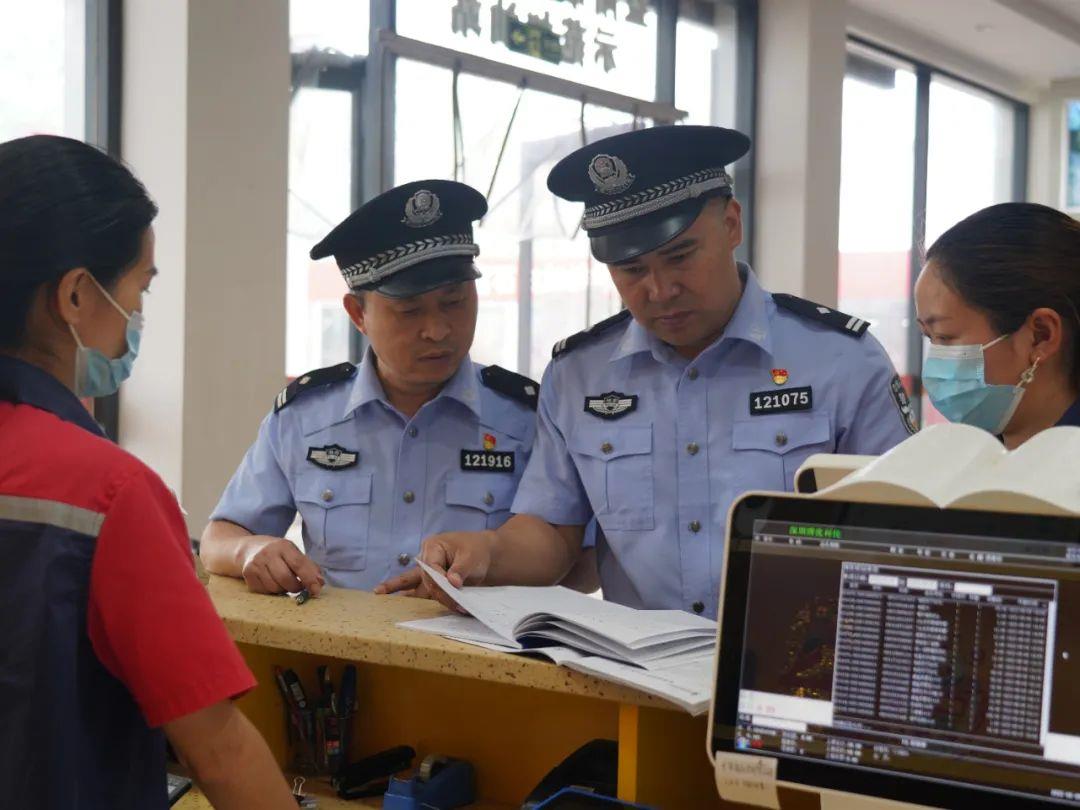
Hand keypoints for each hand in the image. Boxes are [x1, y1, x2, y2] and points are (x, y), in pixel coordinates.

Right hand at [240, 538, 323, 596]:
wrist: (249, 549)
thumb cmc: (278, 553)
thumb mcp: (293, 552)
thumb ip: (308, 566)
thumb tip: (320, 583)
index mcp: (283, 545)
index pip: (299, 564)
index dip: (309, 578)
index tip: (316, 590)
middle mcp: (267, 553)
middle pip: (285, 578)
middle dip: (296, 587)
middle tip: (299, 587)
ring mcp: (255, 564)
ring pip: (275, 588)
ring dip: (284, 590)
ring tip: (284, 582)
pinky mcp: (247, 574)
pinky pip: (264, 591)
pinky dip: (272, 591)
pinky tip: (272, 582)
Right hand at [375, 530, 495, 612]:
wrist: (484, 553)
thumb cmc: (476, 550)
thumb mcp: (472, 557)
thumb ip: (461, 569)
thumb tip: (452, 583)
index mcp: (433, 546)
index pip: (432, 568)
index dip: (442, 582)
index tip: (456, 592)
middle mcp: (426, 557)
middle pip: (425, 580)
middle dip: (439, 595)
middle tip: (456, 606)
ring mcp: (426, 569)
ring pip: (411, 583)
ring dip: (401, 592)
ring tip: (378, 593)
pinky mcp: (430, 580)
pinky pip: (416, 588)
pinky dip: (405, 594)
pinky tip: (386, 597)